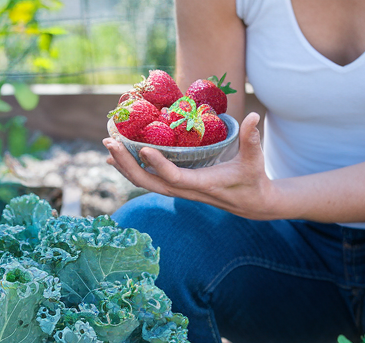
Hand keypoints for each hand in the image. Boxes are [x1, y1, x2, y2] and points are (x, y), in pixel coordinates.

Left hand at [103, 112, 284, 220]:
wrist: (251, 204)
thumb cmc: (253, 179)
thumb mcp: (255, 160)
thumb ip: (253, 139)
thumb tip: (256, 116)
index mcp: (202, 184)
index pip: (175, 178)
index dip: (158, 165)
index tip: (143, 148)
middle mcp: (185, 191)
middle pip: (148, 183)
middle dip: (127, 163)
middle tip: (110, 142)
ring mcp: (178, 191)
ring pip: (144, 183)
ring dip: (124, 166)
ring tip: (108, 147)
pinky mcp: (175, 188)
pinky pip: (148, 181)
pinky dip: (131, 169)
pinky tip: (116, 159)